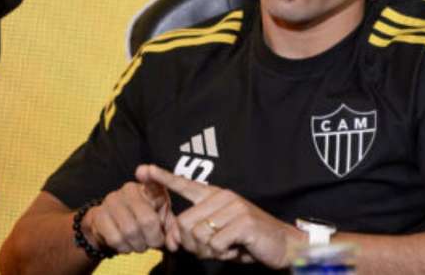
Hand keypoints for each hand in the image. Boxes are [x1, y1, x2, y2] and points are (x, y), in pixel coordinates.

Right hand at [81, 165, 176, 254]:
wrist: (114, 226)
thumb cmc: (144, 221)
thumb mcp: (162, 220)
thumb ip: (171, 228)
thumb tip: (173, 243)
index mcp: (149, 188)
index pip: (152, 182)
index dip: (149, 176)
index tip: (143, 172)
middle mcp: (130, 190)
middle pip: (146, 220)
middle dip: (153, 238)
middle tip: (153, 243)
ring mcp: (112, 200)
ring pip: (130, 231)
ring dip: (138, 245)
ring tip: (140, 245)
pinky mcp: (98, 214)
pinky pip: (115, 238)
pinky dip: (124, 248)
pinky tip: (127, 245)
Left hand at [141, 163, 304, 267]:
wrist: (281, 245)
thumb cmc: (246, 241)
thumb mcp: (216, 237)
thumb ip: (195, 234)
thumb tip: (173, 240)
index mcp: (215, 197)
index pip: (185, 185)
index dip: (163, 177)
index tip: (143, 170)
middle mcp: (223, 197)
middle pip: (184, 223)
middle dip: (193, 245)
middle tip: (213, 249)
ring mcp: (234, 207)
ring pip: (197, 235)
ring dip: (209, 251)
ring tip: (227, 248)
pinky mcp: (243, 221)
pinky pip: (215, 244)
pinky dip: (222, 254)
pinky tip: (236, 249)